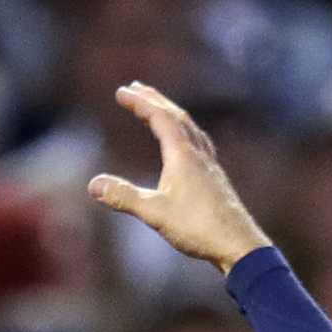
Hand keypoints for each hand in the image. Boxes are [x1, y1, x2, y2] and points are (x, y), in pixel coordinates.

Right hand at [88, 82, 269, 274]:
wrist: (238, 244)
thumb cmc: (198, 228)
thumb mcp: (155, 213)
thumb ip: (124, 197)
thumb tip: (93, 185)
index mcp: (182, 153)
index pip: (159, 117)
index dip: (139, 102)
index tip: (121, 92)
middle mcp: (198, 152)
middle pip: (176, 115)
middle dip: (154, 100)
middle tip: (137, 87)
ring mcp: (210, 164)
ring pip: (190, 127)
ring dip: (172, 113)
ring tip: (160, 109)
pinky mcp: (216, 178)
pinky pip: (200, 143)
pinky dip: (187, 132)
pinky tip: (189, 143)